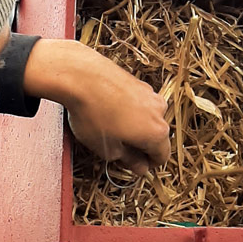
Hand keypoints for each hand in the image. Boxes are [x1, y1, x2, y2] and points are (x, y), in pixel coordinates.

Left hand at [22, 39, 169, 174]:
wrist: (81, 76)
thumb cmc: (93, 114)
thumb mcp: (107, 149)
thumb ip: (128, 160)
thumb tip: (139, 165)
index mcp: (157, 133)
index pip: (161, 157)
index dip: (146, 164)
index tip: (132, 165)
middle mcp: (159, 111)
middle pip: (155, 136)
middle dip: (140, 145)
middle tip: (117, 149)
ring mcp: (149, 93)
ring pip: (146, 118)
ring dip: (134, 126)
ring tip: (109, 128)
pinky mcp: (137, 81)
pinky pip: (137, 103)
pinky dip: (127, 111)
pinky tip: (106, 111)